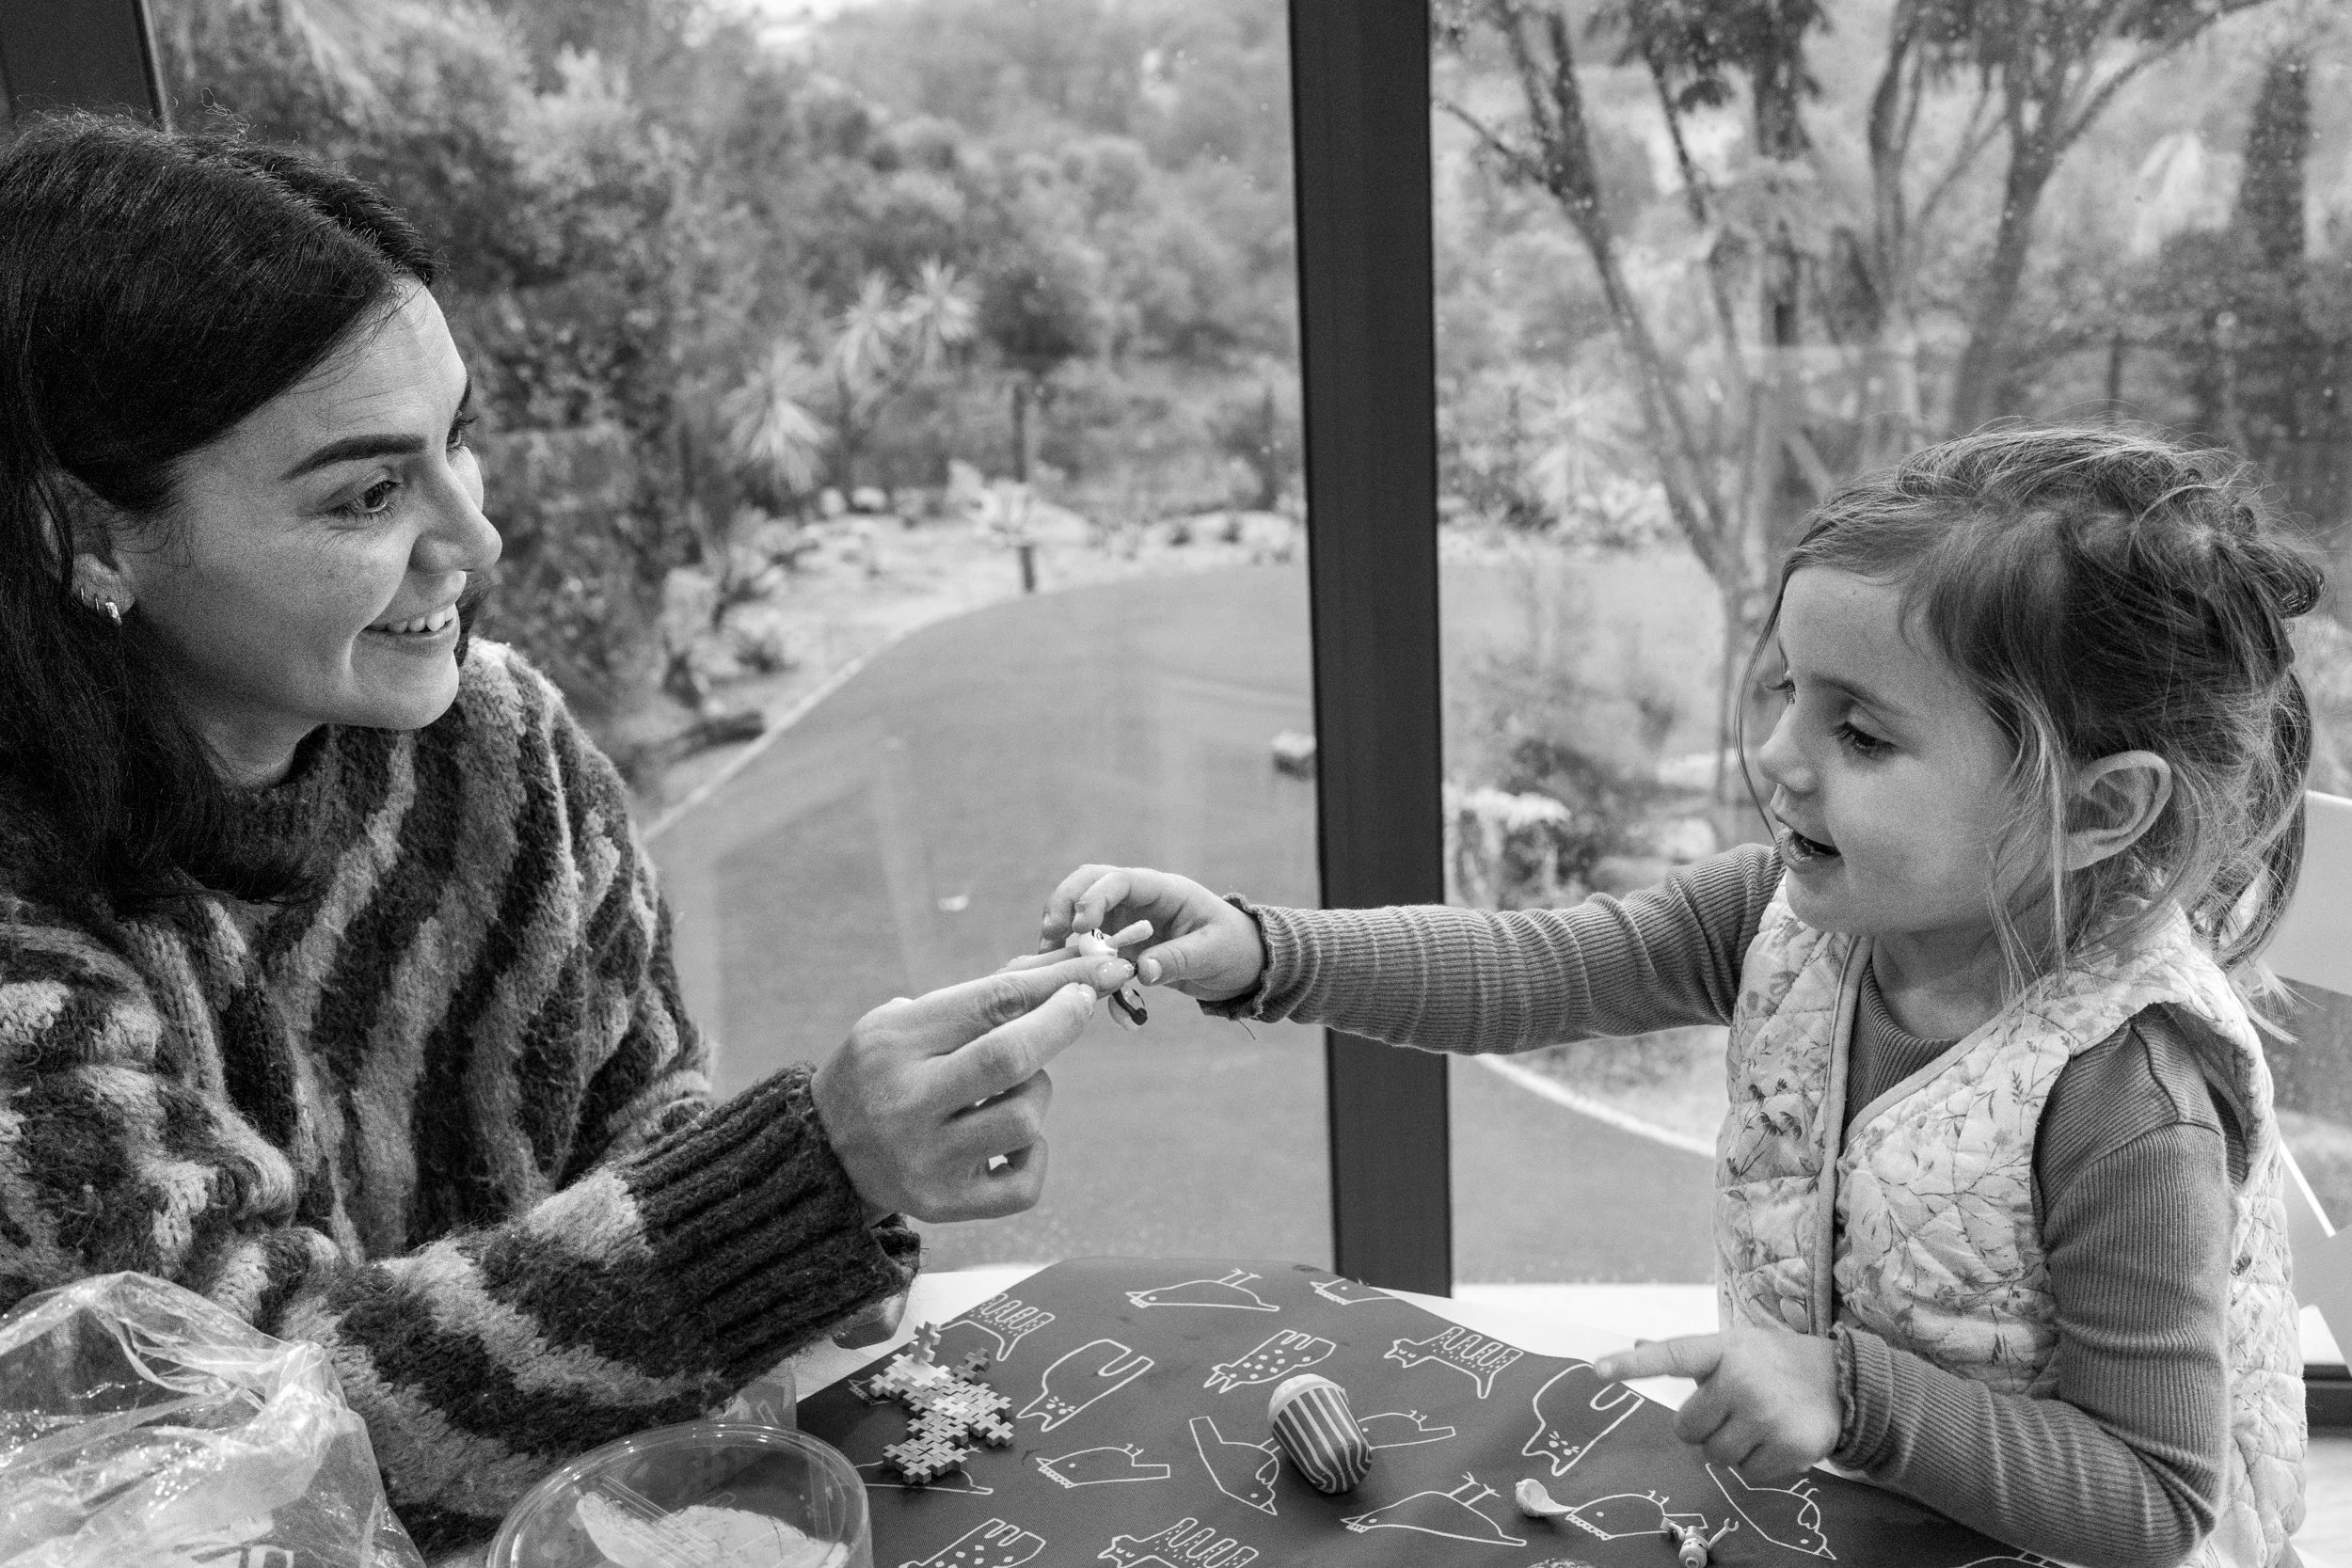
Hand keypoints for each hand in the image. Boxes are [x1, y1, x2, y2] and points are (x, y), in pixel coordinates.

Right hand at [812, 952, 1131, 1222]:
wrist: (823, 1150)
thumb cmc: (885, 1068)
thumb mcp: (907, 1020)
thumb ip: (981, 997)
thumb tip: (1065, 967)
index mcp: (893, 1043)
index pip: (991, 1002)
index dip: (1055, 982)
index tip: (1101, 968)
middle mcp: (905, 1103)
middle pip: (1009, 1059)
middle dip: (1061, 1024)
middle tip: (1082, 1003)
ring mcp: (925, 1160)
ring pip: (1025, 1119)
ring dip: (1039, 1092)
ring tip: (1013, 1087)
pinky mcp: (944, 1205)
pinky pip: (1025, 1183)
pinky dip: (1033, 1153)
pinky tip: (1009, 1141)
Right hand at [1030, 863, 1265, 1002]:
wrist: (1247, 966)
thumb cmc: (1237, 949)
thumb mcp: (1214, 954)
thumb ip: (1178, 959)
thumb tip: (1140, 971)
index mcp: (1163, 890)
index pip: (1118, 880)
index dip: (1093, 898)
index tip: (1078, 927)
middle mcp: (1140, 901)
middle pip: (1089, 886)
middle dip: (1064, 906)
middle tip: (1048, 937)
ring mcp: (1129, 923)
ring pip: (1085, 921)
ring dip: (1065, 941)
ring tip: (1049, 965)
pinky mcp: (1126, 948)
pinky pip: (1099, 958)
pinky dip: (1090, 975)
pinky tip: (1096, 1001)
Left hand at [1592, 1324, 1841, 1483]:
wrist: (1841, 1381)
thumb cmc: (1773, 1364)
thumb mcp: (1733, 1347)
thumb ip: (1688, 1354)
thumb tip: (1634, 1344)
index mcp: (1724, 1348)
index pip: (1671, 1354)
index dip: (1632, 1363)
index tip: (1598, 1369)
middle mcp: (1742, 1378)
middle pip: (1687, 1429)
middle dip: (1702, 1429)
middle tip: (1729, 1413)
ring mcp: (1766, 1414)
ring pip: (1715, 1456)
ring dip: (1729, 1449)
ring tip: (1755, 1425)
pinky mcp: (1788, 1446)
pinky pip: (1746, 1475)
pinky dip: (1756, 1465)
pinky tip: (1774, 1440)